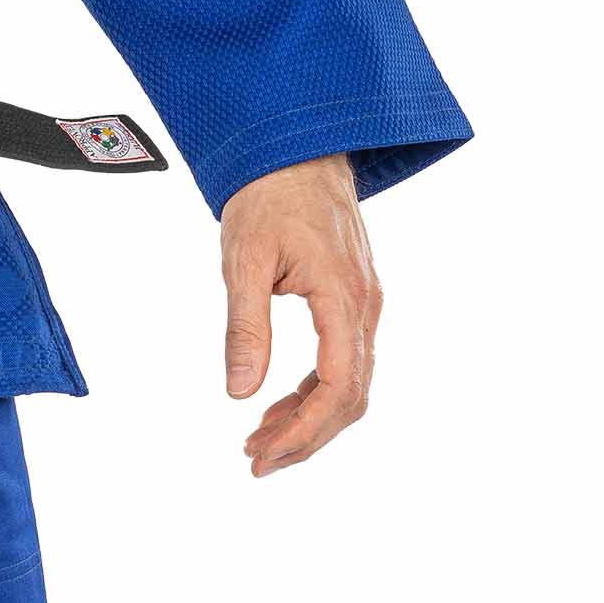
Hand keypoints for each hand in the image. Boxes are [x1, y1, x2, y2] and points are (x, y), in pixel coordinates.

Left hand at [219, 152, 380, 477]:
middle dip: (305, 435)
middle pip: (350, 396)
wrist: (294, 144)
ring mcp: (364, 300)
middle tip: (256, 459)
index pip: (337, 388)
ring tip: (262, 435)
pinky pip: (346, 357)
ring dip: (310, 415)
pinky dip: (317, 387)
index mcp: (342, 297)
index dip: (303, 431)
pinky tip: (282, 398)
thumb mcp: (243, 259)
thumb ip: (245, 328)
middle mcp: (364, 304)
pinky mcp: (354, 294)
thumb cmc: (266, 193)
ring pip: (352, 381)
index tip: (263, 453)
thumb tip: (239, 392)